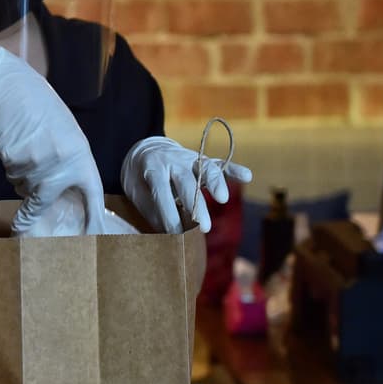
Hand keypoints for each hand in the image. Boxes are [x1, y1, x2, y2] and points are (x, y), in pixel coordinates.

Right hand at [0, 48, 105, 235]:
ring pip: (26, 189)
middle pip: (45, 199)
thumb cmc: (40, 109)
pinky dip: (13, 169)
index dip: (93, 219)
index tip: (94, 236)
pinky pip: (13, 178)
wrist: (11, 91)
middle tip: (24, 205)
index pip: (93, 194)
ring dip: (24, 178)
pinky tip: (16, 147)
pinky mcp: (14, 164)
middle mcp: (61, 165)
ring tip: (26, 149)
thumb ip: (70, 162)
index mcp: (81, 156)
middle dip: (33, 205)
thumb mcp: (67, 135)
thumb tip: (65, 191)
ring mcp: (37, 166)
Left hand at [121, 136, 252, 233]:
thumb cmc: (140, 179)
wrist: (146, 150)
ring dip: (216, 183)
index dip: (168, 212)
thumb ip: (152, 210)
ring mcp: (190, 158)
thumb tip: (169, 233)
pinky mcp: (202, 160)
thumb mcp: (136, 192)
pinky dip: (233, 169)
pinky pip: (219, 164)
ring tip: (222, 199)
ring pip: (205, 169)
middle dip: (195, 205)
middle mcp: (173, 160)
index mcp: (152, 167)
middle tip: (203, 227)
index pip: (161, 191)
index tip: (175, 232)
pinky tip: (247, 176)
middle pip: (186, 182)